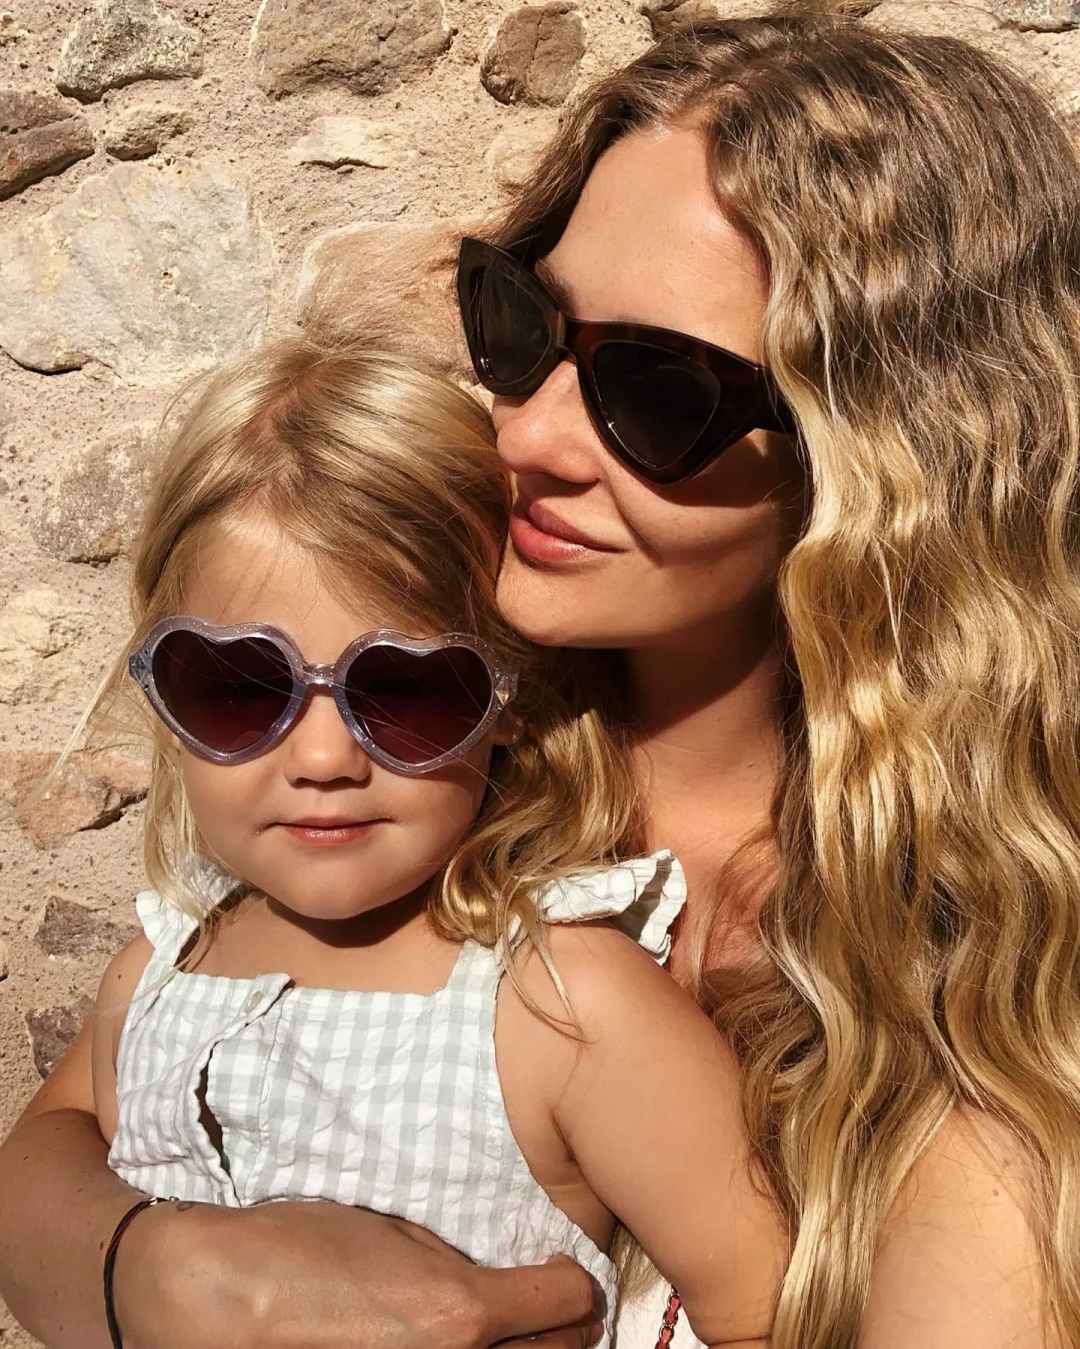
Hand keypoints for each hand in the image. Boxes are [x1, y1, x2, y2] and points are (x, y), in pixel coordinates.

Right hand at [113, 1199, 601, 1348]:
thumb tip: (508, 1274)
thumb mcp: (393, 1231)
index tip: (560, 1271)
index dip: (570, 1280)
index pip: (570, 1301)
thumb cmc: (296, 1251)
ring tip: (503, 1331)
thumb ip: (460, 1258)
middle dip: (559, 1325)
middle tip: (544, 1303)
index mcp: (461, 1314)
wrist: (209, 1303)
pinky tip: (447, 1347)